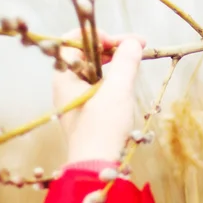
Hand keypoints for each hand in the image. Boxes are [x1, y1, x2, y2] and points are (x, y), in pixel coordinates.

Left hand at [54, 29, 145, 162]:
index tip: (121, 41)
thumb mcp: (118, 89)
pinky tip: (127, 79)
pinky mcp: (84, 110)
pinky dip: (112, 76)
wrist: (96, 167)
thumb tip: (133, 42)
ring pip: (93, 67)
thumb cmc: (102, 127)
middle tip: (137, 46)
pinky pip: (97, 83)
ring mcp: (74, 98)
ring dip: (114, 60)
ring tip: (136, 60)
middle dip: (112, 45)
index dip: (98, 34)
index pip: (74, 39)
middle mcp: (65, 84)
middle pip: (85, 52)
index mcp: (64, 75)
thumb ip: (126, 61)